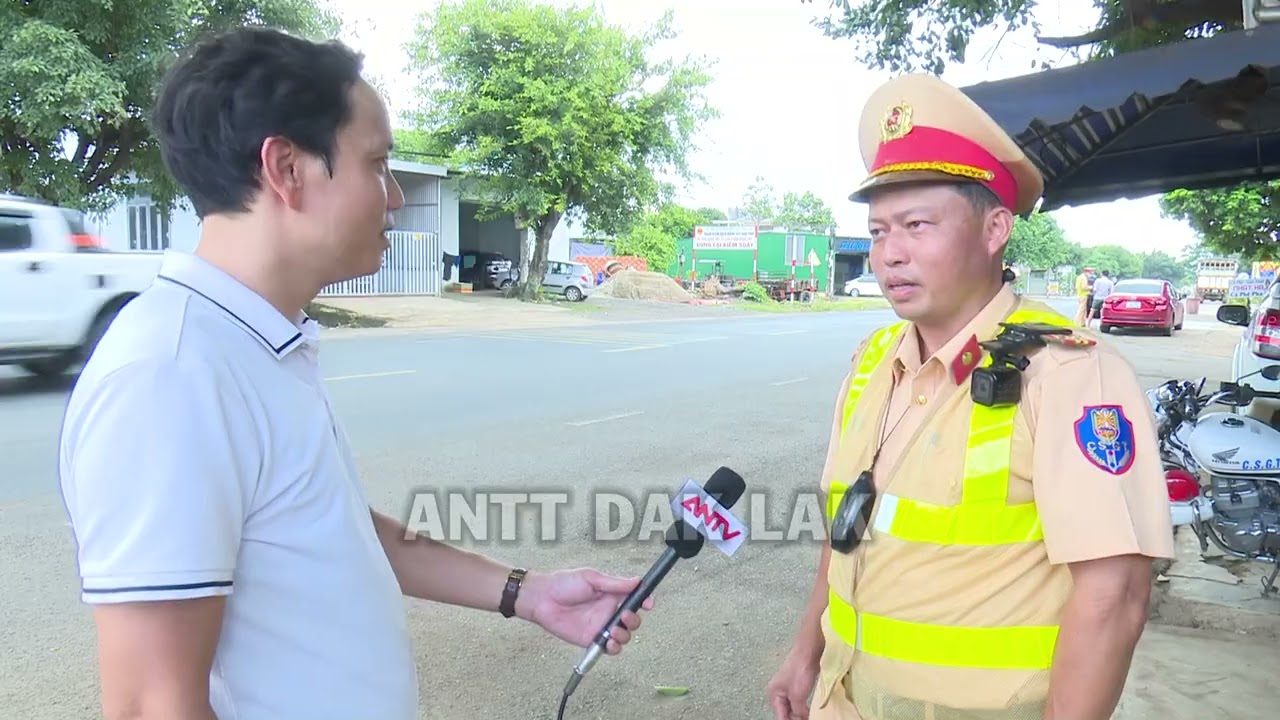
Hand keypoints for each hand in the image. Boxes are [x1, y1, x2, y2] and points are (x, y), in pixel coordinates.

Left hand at [517, 568, 652, 653]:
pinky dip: (614, 647)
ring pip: (624, 635)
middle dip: (634, 620)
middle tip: (625, 616)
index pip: (635, 599)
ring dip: (625, 635)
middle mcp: (609, 611)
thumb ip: (614, 584)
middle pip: (633, 620)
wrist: (542, 598)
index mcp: (611, 594)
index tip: (649, 603)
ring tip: (615, 630)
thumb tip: (637, 581)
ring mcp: (601, 626)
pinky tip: (610, 642)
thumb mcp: (591, 578)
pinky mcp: (591, 639)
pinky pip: (609, 648)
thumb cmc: (564, 583)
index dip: (645, 601)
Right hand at [767, 646, 819, 719]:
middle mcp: (778, 691)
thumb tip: (801, 718)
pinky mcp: (796, 684)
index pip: (780, 716)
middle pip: (785, 712)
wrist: (809, 651)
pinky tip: (809, 710)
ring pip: (792, 707)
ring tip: (808, 717)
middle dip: (794, 718)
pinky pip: (798, 701)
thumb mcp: (798, 695)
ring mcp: (787, 687)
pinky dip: (803, 707)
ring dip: (800, 714)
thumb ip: (797, 710)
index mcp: (774, 694)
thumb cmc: (800, 668)